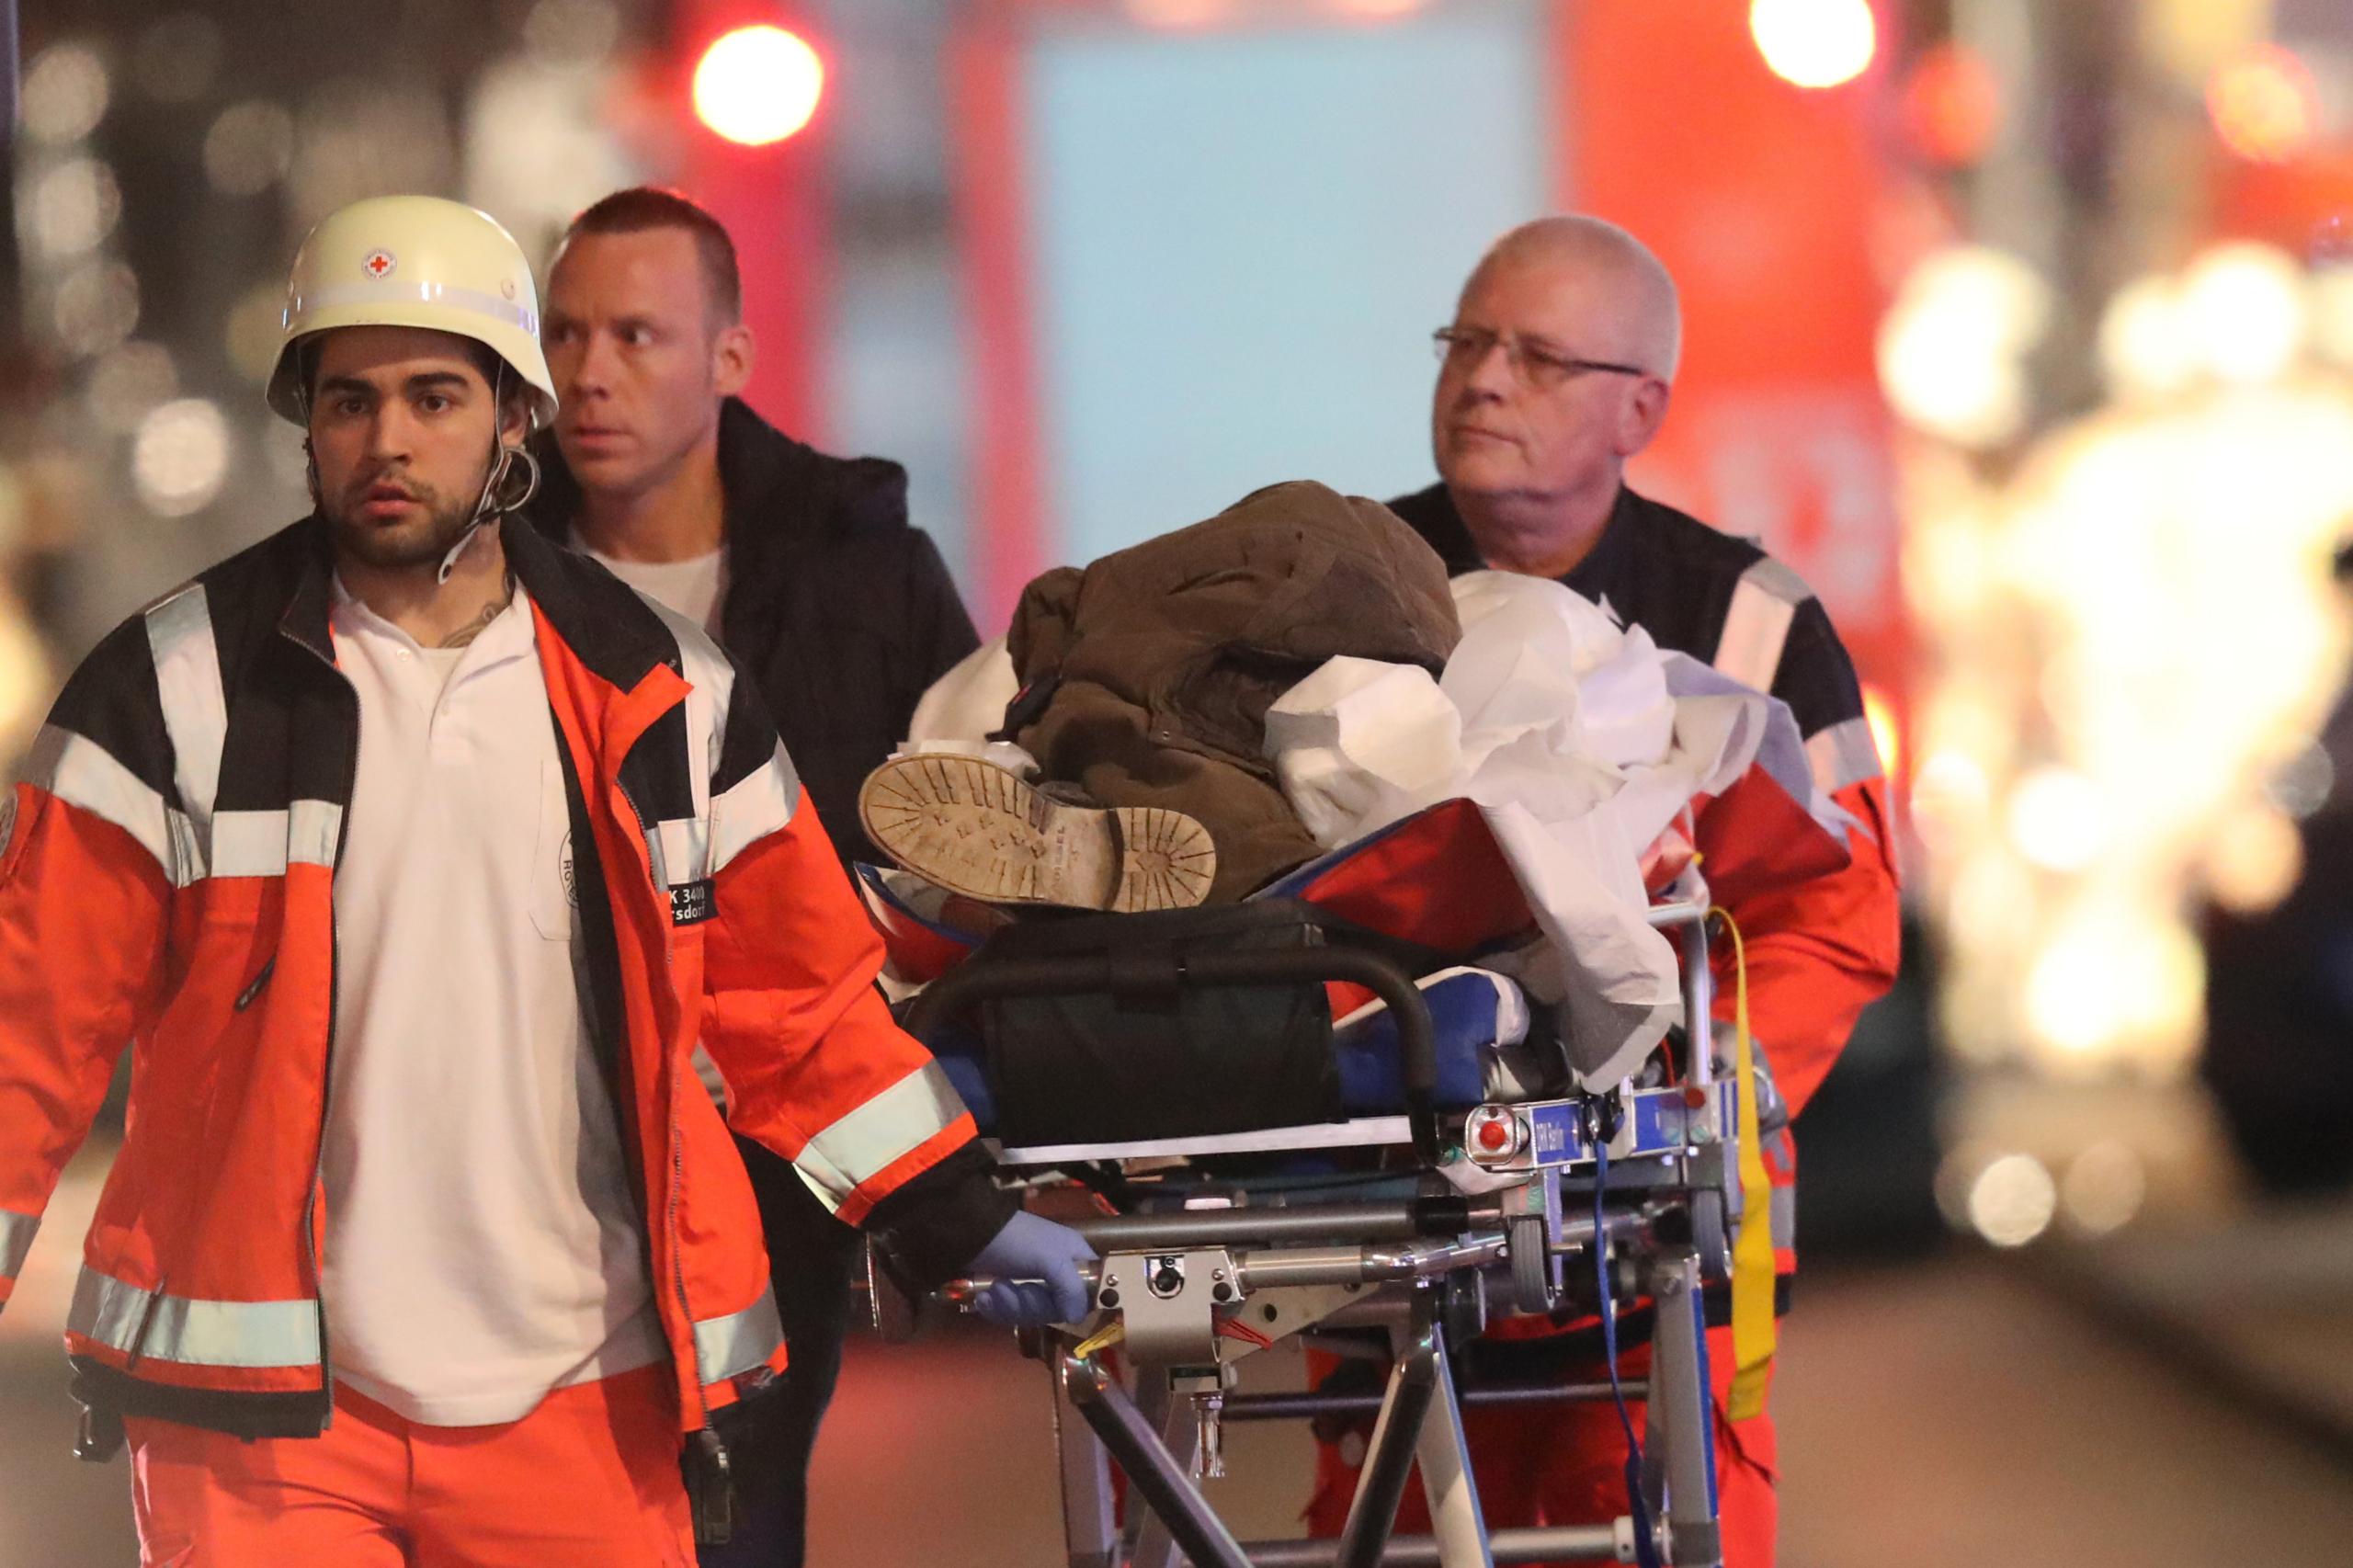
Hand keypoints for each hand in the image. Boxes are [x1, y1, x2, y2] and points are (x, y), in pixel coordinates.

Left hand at [964, 1210, 1096, 1325]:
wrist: (970, 1233)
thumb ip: (1070, 1287)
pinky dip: (997, 1309)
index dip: (1078, 1302)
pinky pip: (1011, 1315)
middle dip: (1032, 1304)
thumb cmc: (1018, 1240)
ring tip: (995, 1288)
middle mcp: (1057, 1272)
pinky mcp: (1009, 1293)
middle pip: (1057, 1308)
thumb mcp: (1050, 1258)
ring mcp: (1031, 1283)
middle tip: (1017, 1289)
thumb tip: (1077, 1318)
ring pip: (1032, 1314)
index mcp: (1074, 1258)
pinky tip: (985, 1297)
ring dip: (1011, 1306)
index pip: (1091, 1289)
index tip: (1061, 1305)